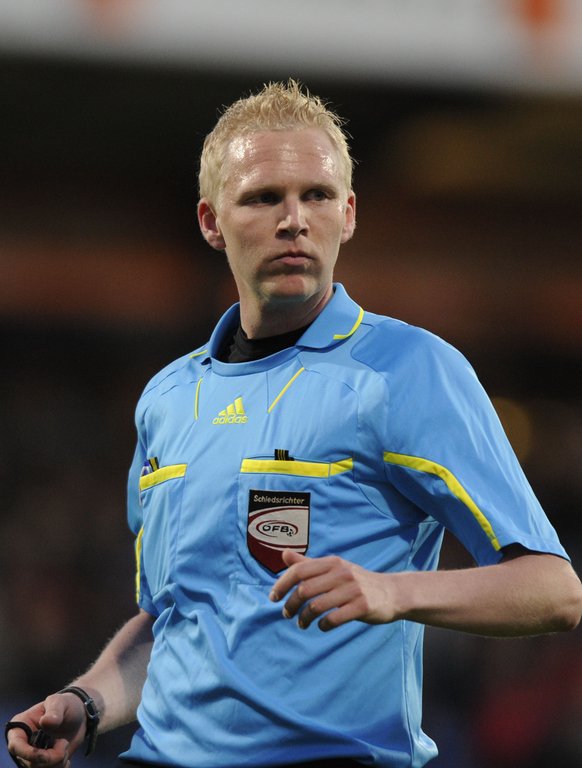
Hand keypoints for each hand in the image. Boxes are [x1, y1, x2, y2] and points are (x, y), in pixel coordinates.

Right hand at [6, 694, 85, 767]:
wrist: (79, 717)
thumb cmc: (66, 705)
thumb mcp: (60, 702)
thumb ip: (54, 711)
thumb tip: (45, 721)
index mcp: (21, 727)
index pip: (15, 746)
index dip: (26, 753)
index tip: (43, 754)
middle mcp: (24, 745)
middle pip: (29, 762)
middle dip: (49, 758)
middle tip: (64, 743)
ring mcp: (34, 756)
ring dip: (57, 761)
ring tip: (64, 744)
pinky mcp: (45, 764)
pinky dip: (61, 766)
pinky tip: (65, 754)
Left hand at [269, 550, 399, 630]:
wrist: (392, 592)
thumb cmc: (356, 582)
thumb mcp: (334, 568)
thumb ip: (308, 564)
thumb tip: (283, 554)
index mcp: (332, 562)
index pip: (299, 571)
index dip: (282, 584)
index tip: (273, 598)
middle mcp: (341, 573)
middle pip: (304, 590)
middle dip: (290, 604)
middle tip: (286, 614)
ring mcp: (353, 589)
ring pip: (317, 606)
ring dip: (304, 618)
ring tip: (302, 624)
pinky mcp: (362, 606)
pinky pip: (334, 619)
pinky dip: (323, 625)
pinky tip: (322, 626)